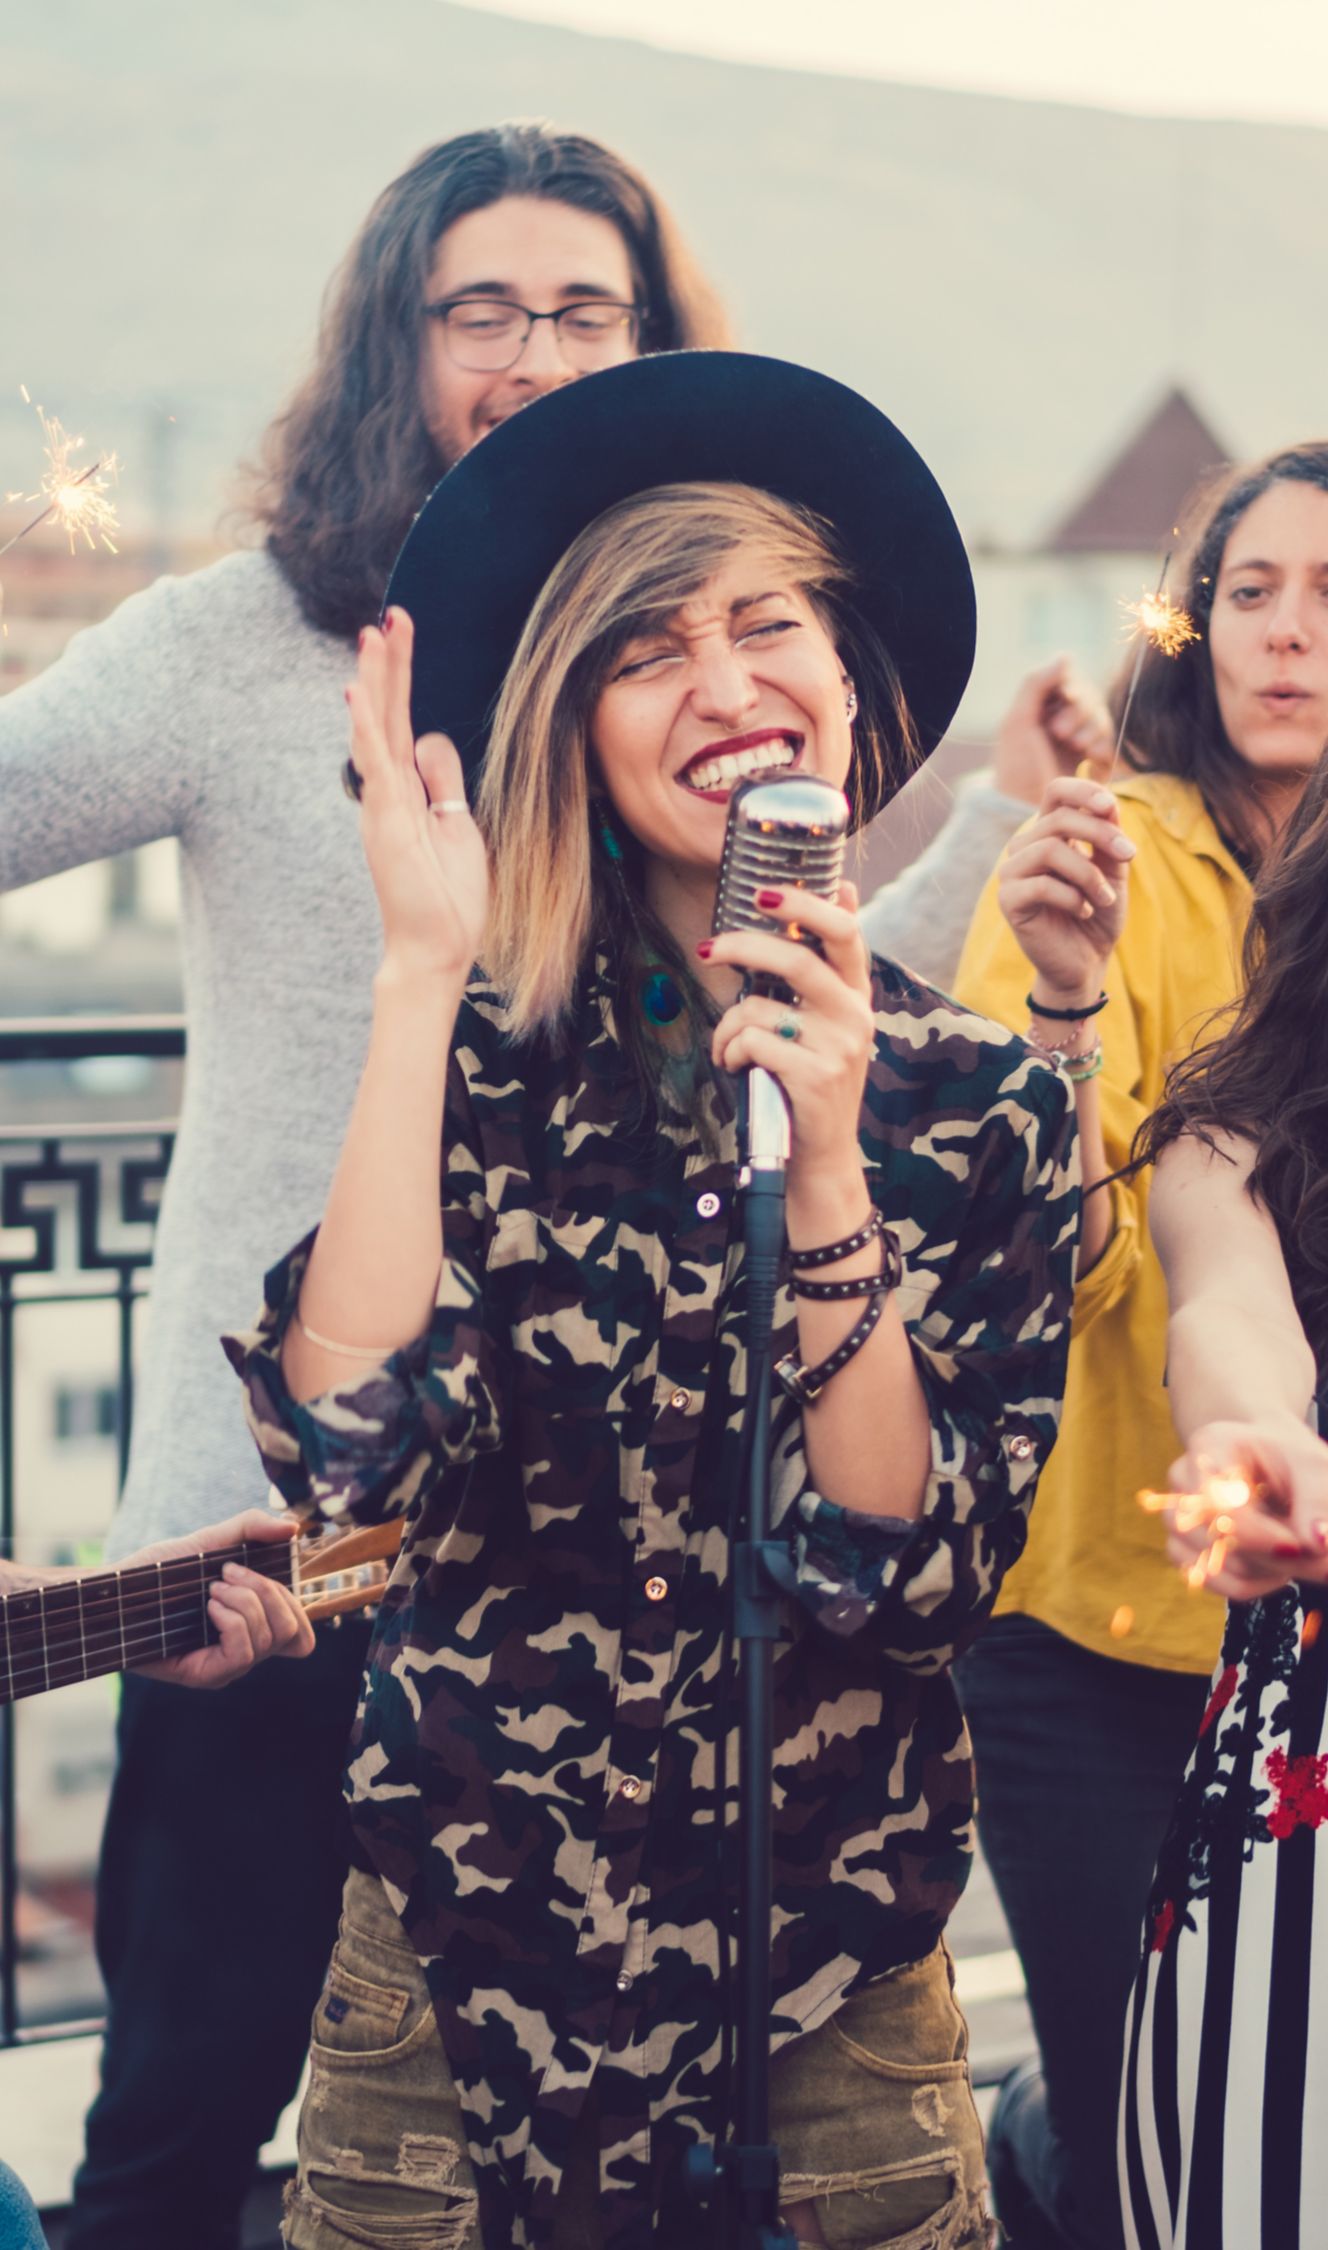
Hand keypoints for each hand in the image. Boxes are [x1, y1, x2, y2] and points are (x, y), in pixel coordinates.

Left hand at [127, 1510, 315, 1687]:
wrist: (115, 1591)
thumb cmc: (158, 1571)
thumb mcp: (209, 1541)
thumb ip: (251, 1528)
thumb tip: (293, 1529)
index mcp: (252, 1627)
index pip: (302, 1640)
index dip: (298, 1609)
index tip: (270, 1574)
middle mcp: (244, 1652)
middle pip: (293, 1634)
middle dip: (269, 1591)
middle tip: (228, 1573)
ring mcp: (226, 1667)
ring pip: (269, 1639)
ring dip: (245, 1601)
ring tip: (212, 1587)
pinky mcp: (206, 1676)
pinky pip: (243, 1652)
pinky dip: (233, 1619)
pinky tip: (208, 1605)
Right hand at [346, 608, 489, 983]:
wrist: (438, 945)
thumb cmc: (448, 893)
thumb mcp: (457, 823)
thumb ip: (441, 779)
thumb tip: (429, 739)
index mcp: (407, 788)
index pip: (402, 717)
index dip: (402, 674)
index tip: (401, 629)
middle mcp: (388, 789)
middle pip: (386, 713)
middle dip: (387, 664)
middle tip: (389, 616)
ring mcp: (383, 804)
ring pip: (375, 730)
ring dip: (372, 683)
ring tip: (371, 637)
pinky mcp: (386, 822)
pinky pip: (374, 766)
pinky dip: (365, 728)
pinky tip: (357, 695)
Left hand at [705, 881, 873, 1187]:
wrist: (821, 1152)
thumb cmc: (810, 1078)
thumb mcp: (828, 1018)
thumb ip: (825, 963)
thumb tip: (842, 886)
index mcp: (855, 992)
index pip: (844, 931)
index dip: (805, 906)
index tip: (764, 892)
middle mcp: (854, 1014)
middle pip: (795, 959)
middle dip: (742, 947)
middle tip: (707, 949)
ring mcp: (838, 1046)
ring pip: (758, 1009)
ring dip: (726, 1029)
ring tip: (728, 1049)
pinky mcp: (816, 1076)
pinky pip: (752, 1043)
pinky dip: (731, 1053)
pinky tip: (737, 1068)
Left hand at [993, 658, 1114, 804]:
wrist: (1023, 809)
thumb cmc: (1015, 765)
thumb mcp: (1018, 721)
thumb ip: (1036, 684)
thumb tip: (1066, 655)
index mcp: (1041, 706)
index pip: (1072, 682)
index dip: (1072, 696)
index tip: (1058, 717)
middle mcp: (1059, 718)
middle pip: (1090, 700)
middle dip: (1080, 716)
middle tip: (1062, 736)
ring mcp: (1076, 740)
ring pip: (1103, 721)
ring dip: (1093, 735)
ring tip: (1078, 751)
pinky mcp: (1088, 763)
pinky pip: (1110, 748)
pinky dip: (1103, 755)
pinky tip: (1091, 768)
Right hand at [999, 774, 1134, 999]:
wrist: (1087, 961)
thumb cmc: (1098, 912)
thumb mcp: (1113, 870)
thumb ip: (1109, 837)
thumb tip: (1108, 803)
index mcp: (1050, 833)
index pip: (1056, 792)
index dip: (1082, 790)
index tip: (1111, 806)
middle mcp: (1026, 847)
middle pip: (1059, 819)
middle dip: (1101, 834)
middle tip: (1129, 856)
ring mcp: (1012, 873)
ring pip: (1049, 849)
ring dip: (1088, 873)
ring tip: (1105, 897)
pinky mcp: (1009, 901)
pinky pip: (1041, 885)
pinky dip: (1072, 897)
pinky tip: (1084, 911)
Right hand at [1162, 1420, 1327, 1601]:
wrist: (1274, 1464)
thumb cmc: (1291, 1461)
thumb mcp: (1315, 1466)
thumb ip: (1317, 1501)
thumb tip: (1317, 1543)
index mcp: (1211, 1445)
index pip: (1214, 1499)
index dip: (1255, 1533)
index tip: (1296, 1547)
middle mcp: (1183, 1479)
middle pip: (1214, 1536)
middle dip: (1272, 1557)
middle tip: (1318, 1557)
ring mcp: (1176, 1515)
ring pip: (1212, 1564)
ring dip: (1264, 1570)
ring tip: (1296, 1553)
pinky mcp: (1180, 1547)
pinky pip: (1210, 1580)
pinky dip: (1250, 1584)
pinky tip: (1275, 1567)